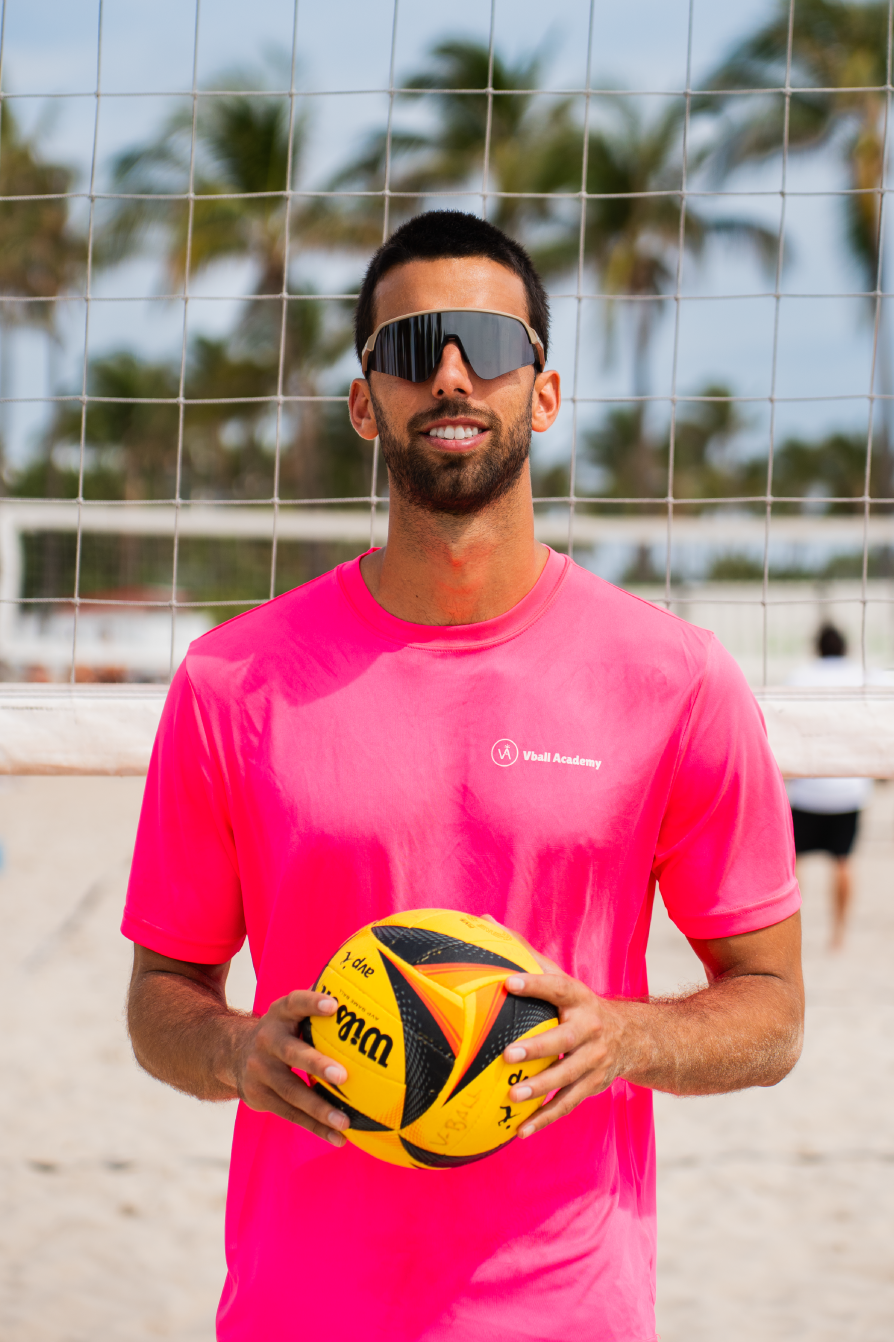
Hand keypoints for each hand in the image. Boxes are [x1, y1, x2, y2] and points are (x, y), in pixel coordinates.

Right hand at [232, 991, 351, 1146]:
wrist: (232, 1055)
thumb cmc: (281, 1031)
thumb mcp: (289, 1012)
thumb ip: (316, 1005)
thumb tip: (364, 987)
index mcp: (279, 1015)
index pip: (295, 1003)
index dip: (312, 1003)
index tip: (333, 1005)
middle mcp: (267, 1041)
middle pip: (292, 1053)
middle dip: (317, 1065)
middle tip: (343, 1075)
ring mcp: (260, 1072)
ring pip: (291, 1092)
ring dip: (319, 1108)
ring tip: (345, 1120)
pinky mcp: (260, 1098)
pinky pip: (291, 1115)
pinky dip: (315, 1127)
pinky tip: (338, 1137)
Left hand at [502, 971, 632, 1138]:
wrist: (633, 1038)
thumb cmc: (580, 1006)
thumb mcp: (565, 981)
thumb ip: (531, 959)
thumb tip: (492, 925)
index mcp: (579, 999)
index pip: (557, 988)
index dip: (534, 985)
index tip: (508, 983)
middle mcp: (591, 1030)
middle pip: (565, 1040)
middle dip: (537, 1048)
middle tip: (508, 1055)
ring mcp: (594, 1061)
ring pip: (567, 1077)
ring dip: (541, 1088)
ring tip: (512, 1097)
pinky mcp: (592, 1085)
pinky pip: (567, 1104)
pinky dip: (545, 1118)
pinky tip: (520, 1130)